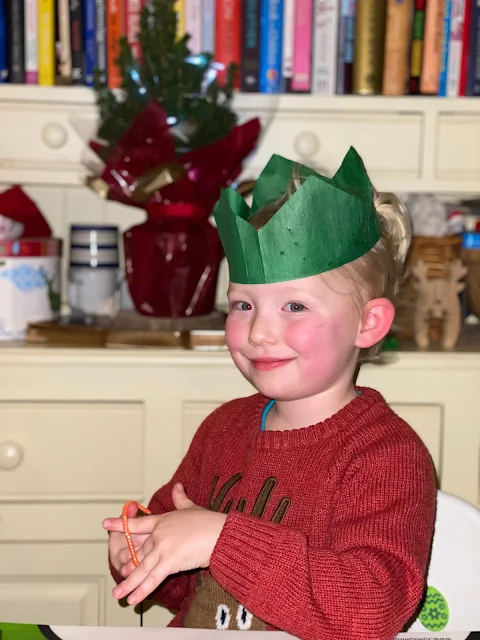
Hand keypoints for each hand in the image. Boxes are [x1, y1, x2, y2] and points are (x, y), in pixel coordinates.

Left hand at [103, 483, 226, 605]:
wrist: (220, 532)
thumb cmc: (208, 521)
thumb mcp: (192, 507)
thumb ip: (181, 499)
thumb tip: (177, 485)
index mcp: (162, 521)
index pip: (137, 524)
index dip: (120, 525)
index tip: (105, 524)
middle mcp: (159, 534)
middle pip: (138, 552)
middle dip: (128, 565)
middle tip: (118, 573)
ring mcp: (163, 548)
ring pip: (141, 568)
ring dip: (129, 583)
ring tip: (117, 593)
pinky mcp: (170, 562)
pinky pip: (153, 579)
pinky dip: (142, 590)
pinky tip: (132, 599)